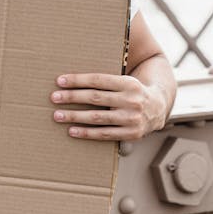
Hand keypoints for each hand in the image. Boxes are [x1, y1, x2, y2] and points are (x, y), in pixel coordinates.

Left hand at [50, 71, 167, 141]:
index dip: (78, 80)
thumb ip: (105, 81)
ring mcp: (132, 118)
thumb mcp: (124, 80)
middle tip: (54, 97)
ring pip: (97, 117)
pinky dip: (86, 133)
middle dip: (72, 97)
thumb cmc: (132, 91)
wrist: (158, 107)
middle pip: (95, 98)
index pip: (98, 80)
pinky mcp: (131, 133)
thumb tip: (73, 79)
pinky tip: (72, 130)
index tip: (60, 81)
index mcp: (128, 83)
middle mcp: (132, 100)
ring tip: (57, 115)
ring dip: (75, 116)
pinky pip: (104, 134)